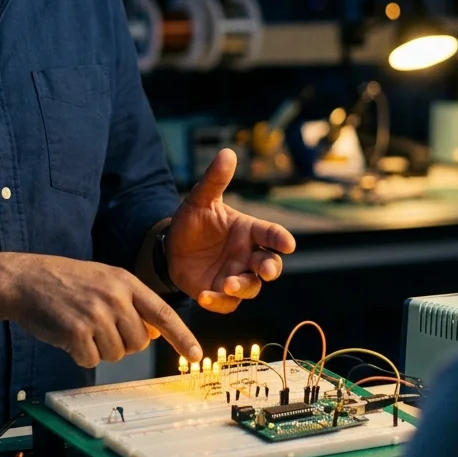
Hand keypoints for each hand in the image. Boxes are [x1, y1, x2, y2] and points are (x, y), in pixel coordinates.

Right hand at [1, 254, 202, 366]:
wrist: (25, 280)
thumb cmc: (64, 282)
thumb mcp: (103, 280)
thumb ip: (129, 301)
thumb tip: (154, 331)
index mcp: (125, 281)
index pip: (163, 312)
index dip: (182, 336)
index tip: (196, 355)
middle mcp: (115, 296)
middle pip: (139, 342)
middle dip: (122, 342)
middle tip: (97, 326)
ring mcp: (96, 313)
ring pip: (116, 354)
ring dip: (99, 348)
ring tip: (80, 326)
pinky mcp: (77, 331)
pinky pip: (91, 360)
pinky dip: (79, 354)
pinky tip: (68, 335)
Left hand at [166, 148, 295, 313]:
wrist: (170, 247)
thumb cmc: (193, 222)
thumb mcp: (200, 200)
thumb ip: (215, 180)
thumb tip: (227, 152)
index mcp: (248, 231)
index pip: (270, 234)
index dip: (280, 239)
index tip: (287, 243)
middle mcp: (247, 255)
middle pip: (269, 264)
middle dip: (271, 268)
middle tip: (266, 269)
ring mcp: (235, 276)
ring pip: (251, 287)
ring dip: (242, 286)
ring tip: (227, 284)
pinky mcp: (220, 294)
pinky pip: (226, 304)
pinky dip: (218, 302)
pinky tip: (205, 296)